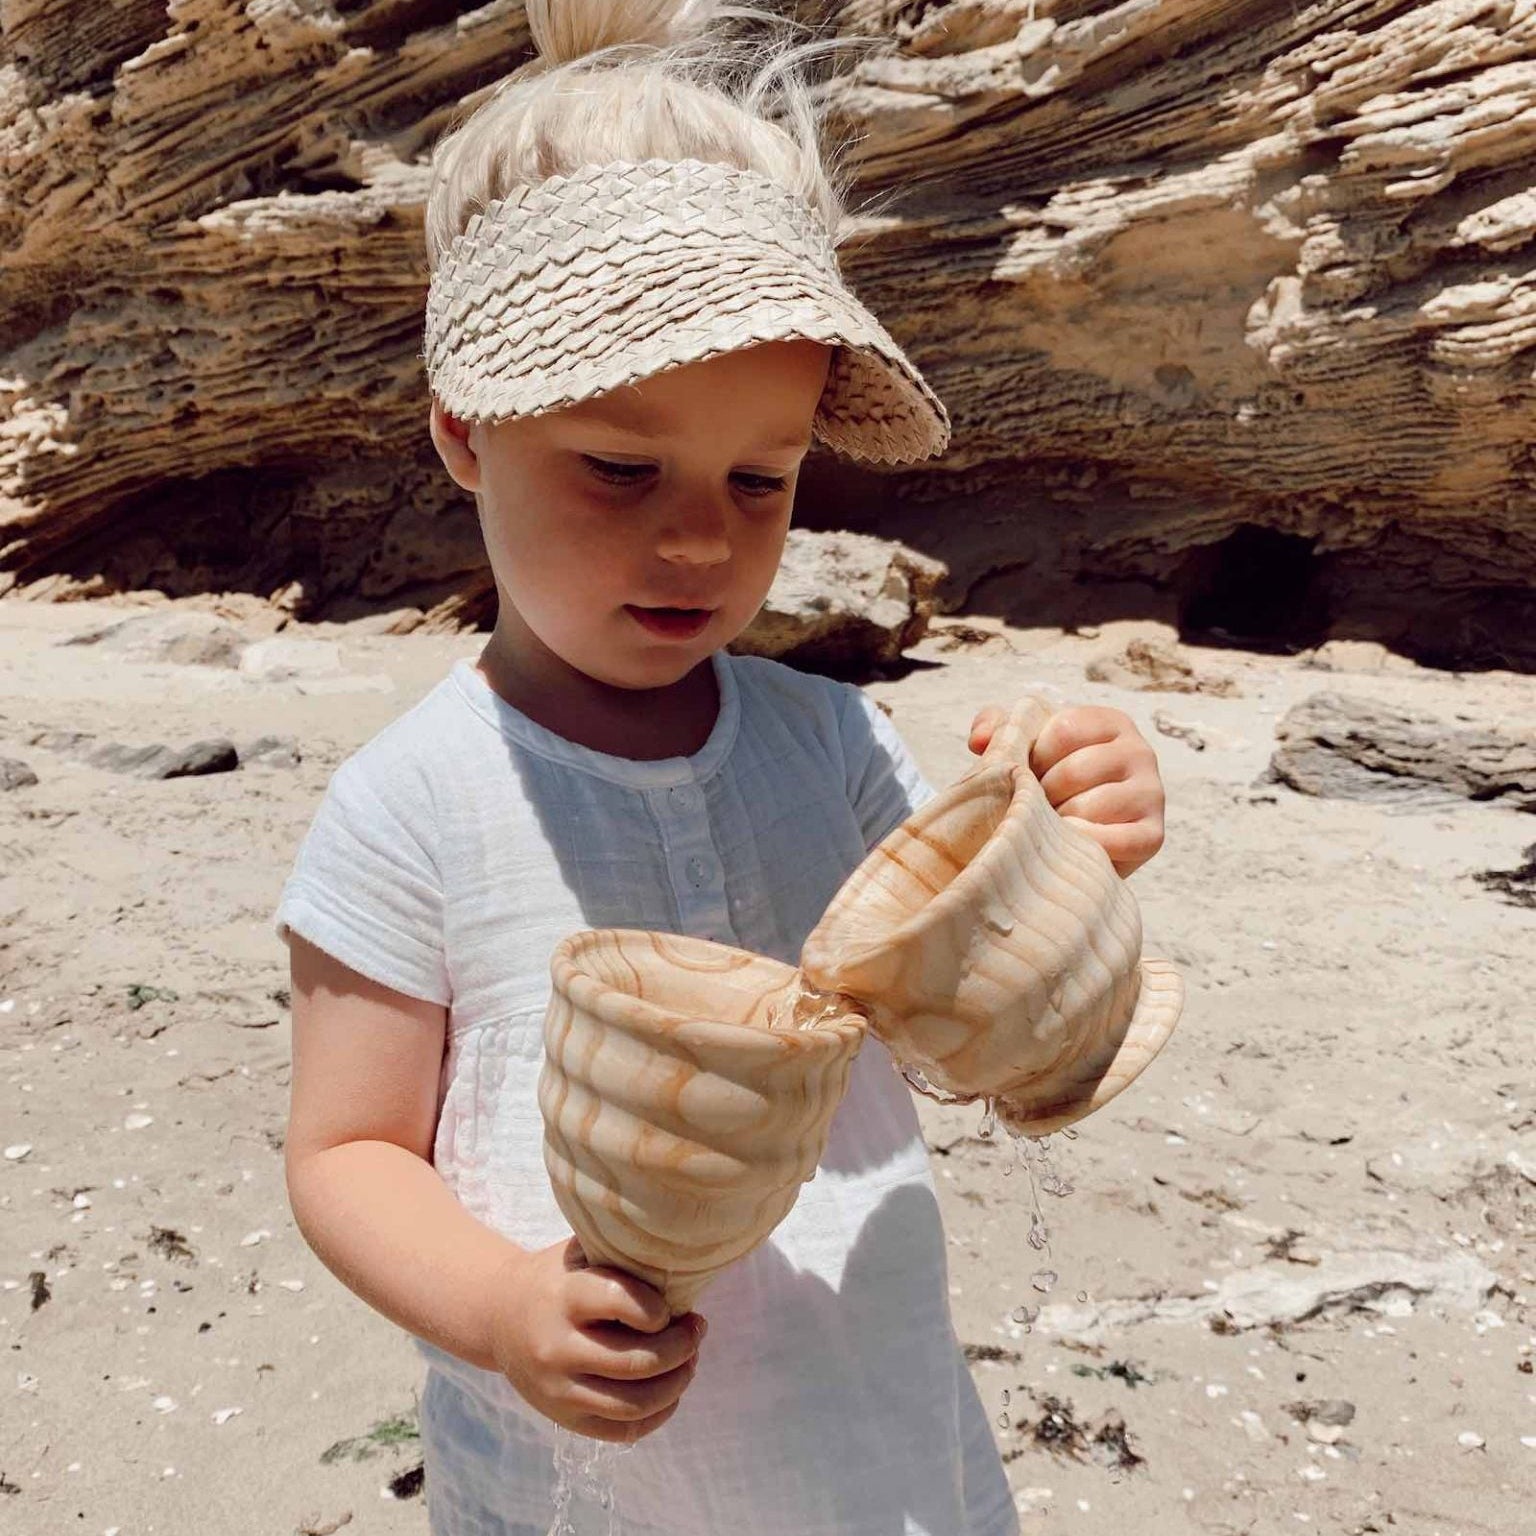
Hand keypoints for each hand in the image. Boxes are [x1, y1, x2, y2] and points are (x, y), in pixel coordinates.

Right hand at [486, 1237, 706, 1443]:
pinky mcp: (564, 1419)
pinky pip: (623, 1431)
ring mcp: (557, 1391)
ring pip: (633, 1404)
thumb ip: (622, 1256)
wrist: (499, 1315)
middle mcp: (556, 1348)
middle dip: (680, 1348)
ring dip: (676, 1383)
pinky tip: (672, 1389)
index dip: (657, 1308)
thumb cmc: (557, 1277)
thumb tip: (682, 1263)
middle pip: (635, 1361)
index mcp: (562, 1297)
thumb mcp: (580, 1253)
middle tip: (696, 1330)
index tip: (673, 1306)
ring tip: (690, 1360)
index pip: (617, 1302)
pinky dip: (659, 1414)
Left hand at [968, 703, 1164, 878]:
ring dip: (1057, 823)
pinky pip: (1116, 840)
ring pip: (1089, 807)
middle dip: (1042, 795)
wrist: (1075, 839)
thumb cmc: (1048, 784)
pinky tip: (1069, 845)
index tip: (1029, 774)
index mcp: (1111, 722)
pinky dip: (1085, 844)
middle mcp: (1140, 751)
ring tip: (1051, 826)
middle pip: (1074, 770)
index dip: (1033, 757)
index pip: (1062, 730)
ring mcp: (1152, 793)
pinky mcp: (1153, 834)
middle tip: (1035, 808)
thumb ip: (999, 729)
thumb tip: (980, 740)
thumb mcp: (1026, 749)